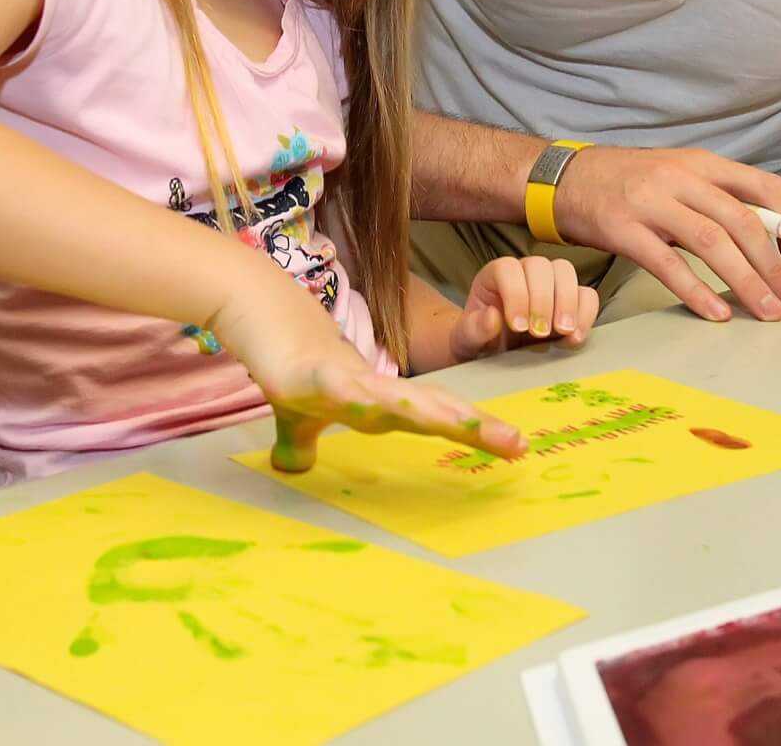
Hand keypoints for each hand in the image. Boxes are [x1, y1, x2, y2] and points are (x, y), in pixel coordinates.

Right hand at [213, 274, 528, 473]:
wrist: (263, 313)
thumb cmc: (289, 363)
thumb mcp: (295, 417)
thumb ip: (302, 443)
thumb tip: (291, 467)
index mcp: (379, 405)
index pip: (435, 418)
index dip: (472, 430)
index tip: (514, 448)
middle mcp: (374, 392)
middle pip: (433, 410)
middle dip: (474, 427)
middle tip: (517, 444)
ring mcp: (347, 382)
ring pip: (400, 401)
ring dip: (436, 413)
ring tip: (472, 427)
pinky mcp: (314, 377)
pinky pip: (340, 391)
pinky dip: (358, 399)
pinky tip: (374, 410)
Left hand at [449, 255, 598, 361]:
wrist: (494, 351)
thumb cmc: (479, 339)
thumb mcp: (466, 339)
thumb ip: (473, 329)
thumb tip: (492, 316)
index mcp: (495, 274)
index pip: (508, 269)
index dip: (515, 294)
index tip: (518, 327)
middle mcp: (524, 271)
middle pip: (540, 266)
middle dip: (543, 300)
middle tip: (539, 333)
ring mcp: (549, 282)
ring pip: (565, 272)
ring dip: (567, 302)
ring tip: (560, 332)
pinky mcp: (570, 300)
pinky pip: (587, 294)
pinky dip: (585, 314)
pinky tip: (574, 338)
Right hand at [548, 147, 780, 322]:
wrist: (560, 176)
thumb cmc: (623, 181)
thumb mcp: (674, 176)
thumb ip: (714, 199)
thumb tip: (765, 239)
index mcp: (699, 162)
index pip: (763, 186)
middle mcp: (679, 177)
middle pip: (742, 221)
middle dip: (774, 266)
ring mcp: (650, 202)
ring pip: (713, 243)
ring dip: (747, 282)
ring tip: (766, 312)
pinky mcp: (622, 228)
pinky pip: (668, 265)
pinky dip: (698, 292)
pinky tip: (716, 313)